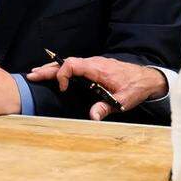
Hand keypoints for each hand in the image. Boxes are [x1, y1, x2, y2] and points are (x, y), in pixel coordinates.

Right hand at [26, 56, 166, 120]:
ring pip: (70, 63)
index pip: (74, 65)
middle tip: (32, 74)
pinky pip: (76, 66)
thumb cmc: (135, 87)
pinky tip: (56, 75)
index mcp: (99, 68)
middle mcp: (95, 63)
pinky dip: (63, 70)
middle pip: (67, 62)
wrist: (148, 79)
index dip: (63, 75)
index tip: (62, 89)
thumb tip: (92, 117)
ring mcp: (95, 64)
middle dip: (49, 69)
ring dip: (54, 69)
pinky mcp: (96, 68)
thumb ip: (106, 107)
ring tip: (37, 74)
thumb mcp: (123, 100)